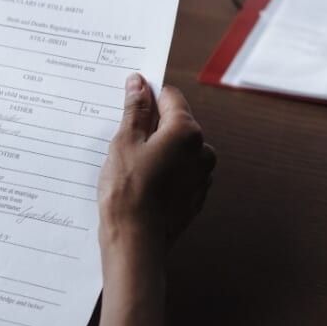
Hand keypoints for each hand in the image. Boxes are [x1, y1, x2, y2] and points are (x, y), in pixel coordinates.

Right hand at [98, 74, 215, 261]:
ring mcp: (202, 175)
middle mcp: (202, 151)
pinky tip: (143, 183)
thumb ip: (135, 109)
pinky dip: (164, 171)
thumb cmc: (127, 192)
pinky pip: (180, 172)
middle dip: (151, 126)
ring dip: (158, 150)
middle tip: (124, 141)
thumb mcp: (124, 142)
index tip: (129, 102)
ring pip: (178, 149)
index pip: (170, 97)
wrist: (135, 241)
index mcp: (187, 131)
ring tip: (131, 167)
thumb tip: (138, 83)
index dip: (147, 96)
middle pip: (176, 123)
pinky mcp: (196, 195)